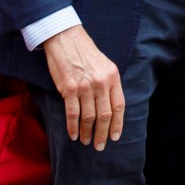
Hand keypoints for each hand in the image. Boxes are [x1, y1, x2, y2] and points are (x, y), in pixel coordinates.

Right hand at [42, 24, 123, 149]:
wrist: (66, 38)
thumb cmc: (85, 53)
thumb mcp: (105, 65)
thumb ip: (109, 84)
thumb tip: (110, 108)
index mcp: (113, 76)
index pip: (119, 106)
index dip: (117, 124)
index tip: (115, 137)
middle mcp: (101, 82)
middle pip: (104, 115)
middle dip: (102, 134)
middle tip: (99, 146)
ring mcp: (85, 86)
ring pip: (88, 117)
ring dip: (87, 133)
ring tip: (86, 141)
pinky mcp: (69, 88)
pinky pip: (72, 113)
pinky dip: (73, 127)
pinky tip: (74, 134)